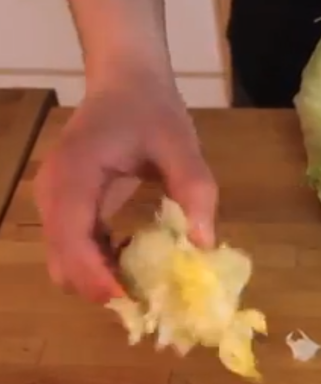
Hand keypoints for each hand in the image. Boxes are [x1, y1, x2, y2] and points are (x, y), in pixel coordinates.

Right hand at [33, 65, 217, 302]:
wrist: (127, 82)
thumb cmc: (152, 110)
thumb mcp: (181, 144)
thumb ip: (194, 190)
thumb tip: (204, 244)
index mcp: (73, 177)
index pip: (72, 241)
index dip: (97, 278)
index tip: (134, 301)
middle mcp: (54, 195)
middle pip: (62, 264)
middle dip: (101, 288)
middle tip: (148, 299)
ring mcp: (55, 203)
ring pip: (65, 263)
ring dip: (101, 280)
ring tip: (146, 284)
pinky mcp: (67, 208)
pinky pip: (75, 249)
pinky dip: (101, 264)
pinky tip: (133, 259)